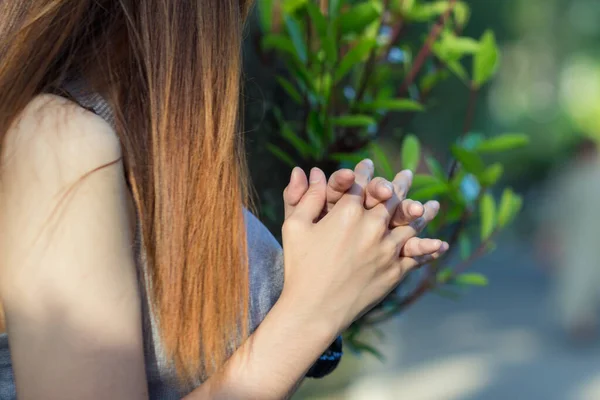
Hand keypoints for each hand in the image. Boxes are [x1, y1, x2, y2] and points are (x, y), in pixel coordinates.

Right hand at [280, 165, 440, 334]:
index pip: (360, 183)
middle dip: (399, 184)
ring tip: (432, 204)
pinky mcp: (395, 271)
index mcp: (347, 213)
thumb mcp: (294, 227)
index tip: (369, 163)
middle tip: (407, 174)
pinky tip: (439, 244)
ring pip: (411, 223)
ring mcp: (387, 249)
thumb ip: (308, 197)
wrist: (314, 311)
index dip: (364, 171)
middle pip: (391, 199)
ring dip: (421, 211)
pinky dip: (430, 248)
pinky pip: (417, 255)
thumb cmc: (300, 267)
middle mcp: (372, 227)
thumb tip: (308, 171)